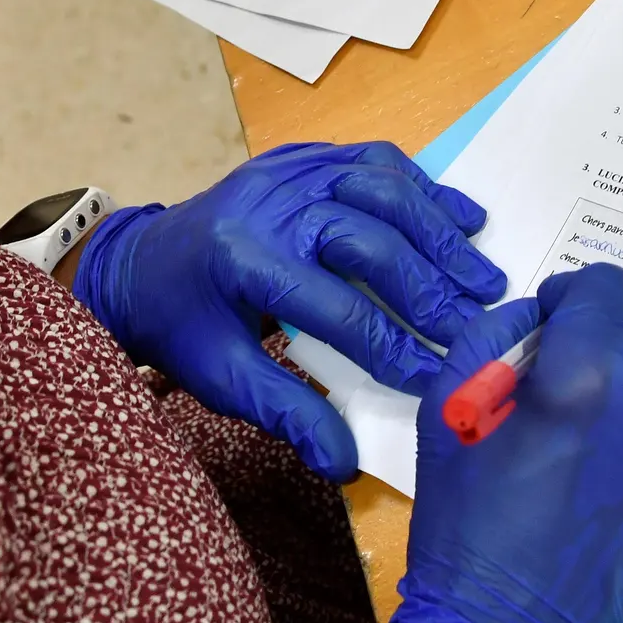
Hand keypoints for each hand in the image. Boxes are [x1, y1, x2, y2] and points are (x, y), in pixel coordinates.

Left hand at [72, 141, 506, 480]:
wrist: (139, 265)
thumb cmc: (184, 325)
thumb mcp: (223, 378)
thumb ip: (286, 414)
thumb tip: (343, 464)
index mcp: (242, 259)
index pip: (337, 308)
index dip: (393, 348)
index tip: (438, 379)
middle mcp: (268, 204)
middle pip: (369, 239)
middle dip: (431, 289)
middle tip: (477, 328)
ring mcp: (288, 170)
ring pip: (382, 189)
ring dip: (441, 235)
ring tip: (483, 279)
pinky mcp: (304, 158)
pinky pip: (375, 160)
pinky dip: (424, 189)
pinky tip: (463, 219)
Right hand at [382, 264, 622, 622]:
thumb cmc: (464, 518)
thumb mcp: (448, 403)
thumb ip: (495, 335)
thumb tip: (538, 316)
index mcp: (583, 378)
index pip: (608, 286)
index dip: (574, 294)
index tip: (552, 321)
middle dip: (595, 343)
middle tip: (552, 386)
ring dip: (618, 389)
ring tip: (572, 437)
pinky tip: (594, 476)